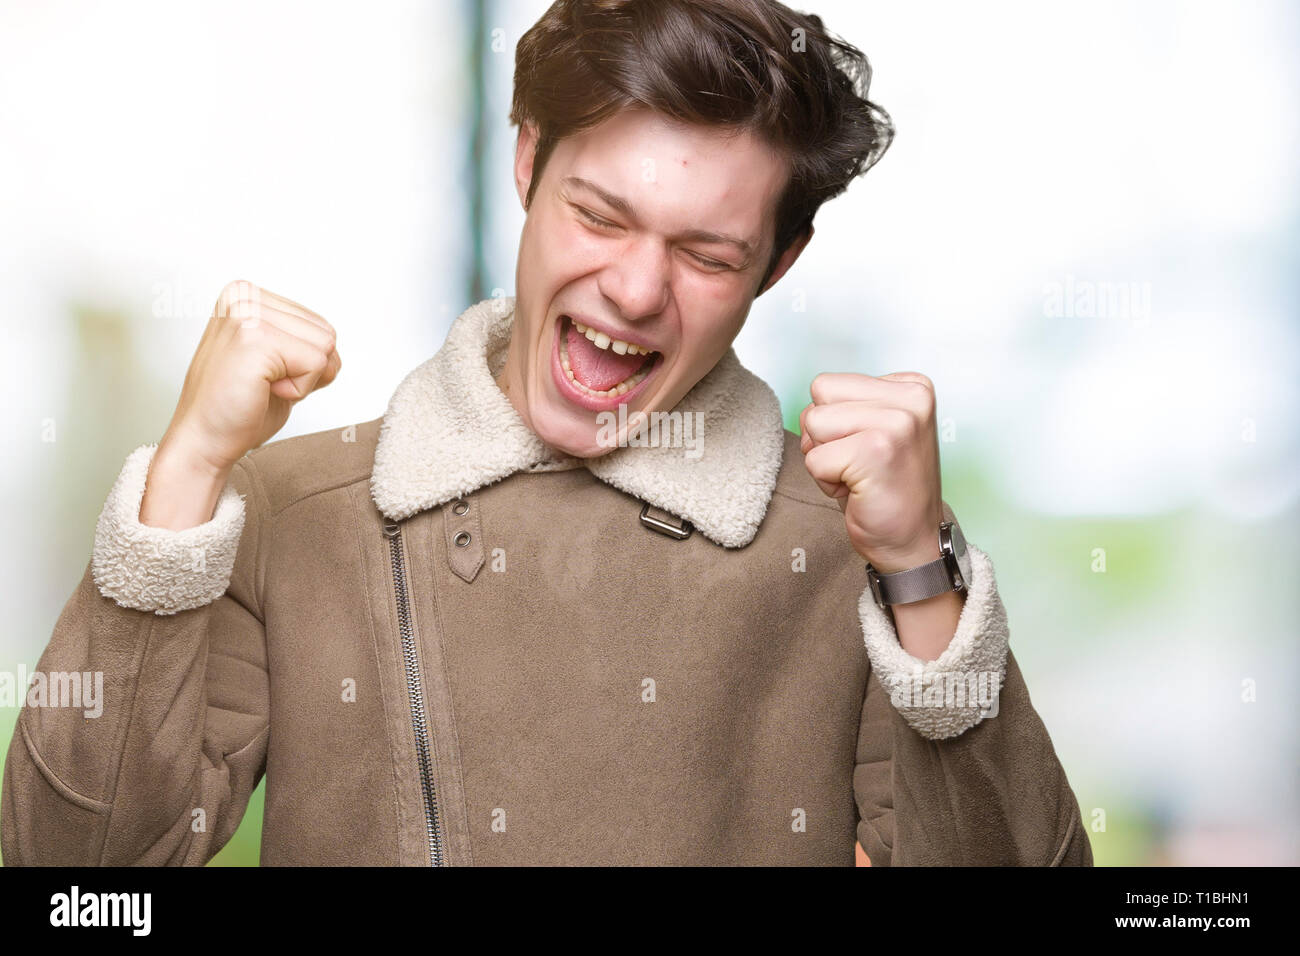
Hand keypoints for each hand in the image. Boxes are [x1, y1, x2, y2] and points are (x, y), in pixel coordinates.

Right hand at [162, 280, 341, 472]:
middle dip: (306, 369)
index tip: (264, 373)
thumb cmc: (237, 406)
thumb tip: (332, 340)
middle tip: (263, 383)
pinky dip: (299, 389)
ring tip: (261, 384)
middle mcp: (244, 295)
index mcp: (246, 294)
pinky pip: (317, 364)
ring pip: (325, 347)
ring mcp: (247, 313)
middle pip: (326, 333)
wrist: (204, 439)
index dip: (304, 361)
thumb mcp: (276, 360)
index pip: (319, 324)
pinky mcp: (256, 338)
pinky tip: (262, 390)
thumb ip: (301, 340)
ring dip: (302, 379)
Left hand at [799, 371, 944, 572]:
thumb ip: (850, 405)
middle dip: (824, 435)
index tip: (866, 449)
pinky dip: (826, 482)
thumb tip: (809, 405)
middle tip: (857, 464)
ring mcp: (896, 423)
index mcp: (912, 386)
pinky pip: (814, 459)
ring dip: (825, 458)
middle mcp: (911, 398)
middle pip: (818, 397)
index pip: (829, 384)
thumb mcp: (876, 430)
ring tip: (858, 476)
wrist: (913, 543)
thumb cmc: (888, 489)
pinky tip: (858, 491)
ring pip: (813, 423)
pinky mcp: (876, 451)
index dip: (833, 422)